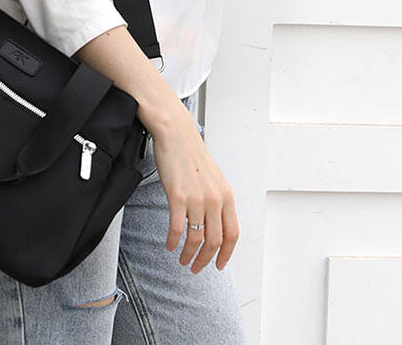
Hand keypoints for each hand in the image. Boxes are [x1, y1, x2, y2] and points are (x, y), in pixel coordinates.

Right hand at [147, 99, 238, 272]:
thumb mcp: (213, 178)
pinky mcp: (178, 196)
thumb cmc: (191, 153)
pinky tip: (169, 245)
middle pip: (215, 242)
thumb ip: (216, 199)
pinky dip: (173, 242)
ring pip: (196, 239)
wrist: (176, 133)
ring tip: (182, 260)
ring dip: (188, 255)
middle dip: (205, 260)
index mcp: (226, 196)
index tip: (218, 265)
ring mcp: (197, 199)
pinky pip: (178, 229)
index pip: (232, 234)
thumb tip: (213, 222)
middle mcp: (215, 200)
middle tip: (196, 268)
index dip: (226, 254)